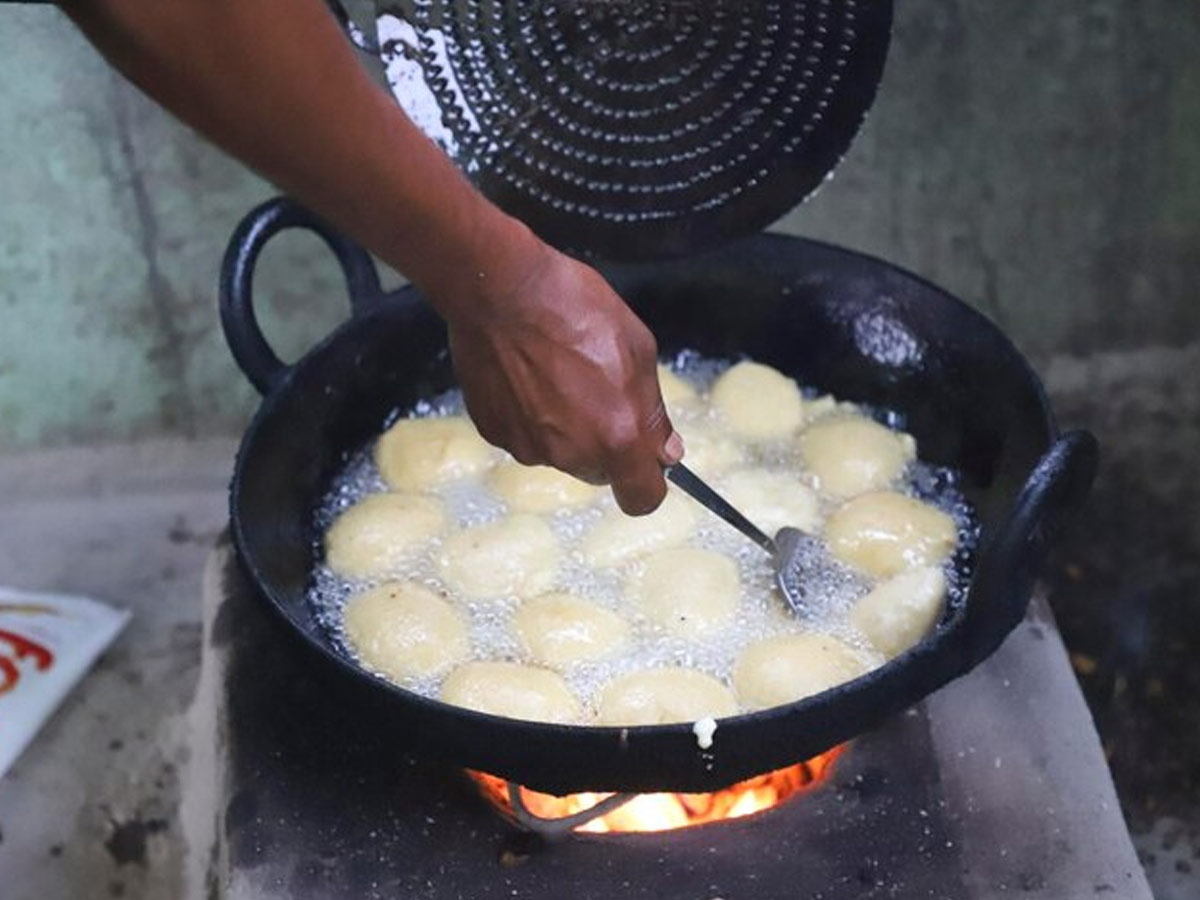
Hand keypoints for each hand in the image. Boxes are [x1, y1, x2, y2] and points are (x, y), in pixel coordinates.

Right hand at [440, 240, 683, 514]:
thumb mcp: (638, 349)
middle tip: (597, 394)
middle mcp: (572, 454)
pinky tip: (526, 376)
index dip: (647, 484)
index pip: (642, 499)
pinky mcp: (494, 433)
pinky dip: (529, 416)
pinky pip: (524, 436)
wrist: (502, 289)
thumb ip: (652, 411)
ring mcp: (528, 447)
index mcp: (618, 436)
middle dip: (605, 446)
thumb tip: (665, 451)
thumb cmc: (575, 308)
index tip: (647, 462)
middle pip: (598, 472)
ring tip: (556, 375)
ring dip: (565, 428)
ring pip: (560, 454)